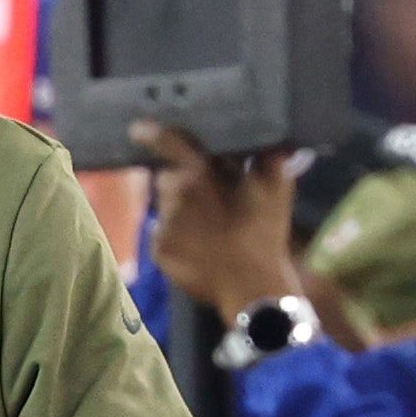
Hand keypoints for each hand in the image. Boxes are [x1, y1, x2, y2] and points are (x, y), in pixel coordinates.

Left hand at [129, 122, 305, 315]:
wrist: (252, 288)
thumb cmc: (265, 233)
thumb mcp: (276, 188)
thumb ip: (268, 157)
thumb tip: (269, 139)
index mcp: (198, 174)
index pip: (168, 143)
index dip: (151, 132)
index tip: (139, 128)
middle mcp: (173, 196)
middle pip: (168, 178)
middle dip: (184, 182)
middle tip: (209, 197)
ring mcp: (164, 226)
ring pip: (166, 208)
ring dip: (181, 210)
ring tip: (209, 227)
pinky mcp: (159, 252)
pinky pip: (163, 235)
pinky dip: (177, 238)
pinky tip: (201, 247)